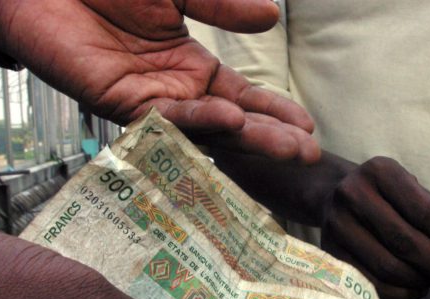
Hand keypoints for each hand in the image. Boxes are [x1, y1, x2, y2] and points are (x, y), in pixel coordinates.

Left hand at [0, 0, 318, 161]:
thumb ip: (220, 7)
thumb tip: (269, 18)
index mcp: (192, 67)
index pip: (244, 97)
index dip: (276, 112)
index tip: (309, 127)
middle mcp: (176, 91)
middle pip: (233, 122)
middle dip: (272, 137)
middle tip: (308, 153)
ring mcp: (151, 100)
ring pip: (206, 128)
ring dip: (248, 137)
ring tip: (288, 146)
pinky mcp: (120, 104)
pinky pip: (167, 118)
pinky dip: (200, 118)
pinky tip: (232, 117)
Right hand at [319, 157, 429, 298]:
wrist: (332, 196)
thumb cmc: (384, 196)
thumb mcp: (411, 190)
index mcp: (380, 172)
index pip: (422, 210)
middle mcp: (353, 194)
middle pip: (405, 241)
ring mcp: (337, 225)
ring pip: (388, 266)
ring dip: (422, 280)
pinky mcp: (330, 253)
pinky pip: (371, 283)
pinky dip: (401, 293)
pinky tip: (417, 289)